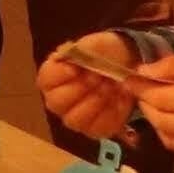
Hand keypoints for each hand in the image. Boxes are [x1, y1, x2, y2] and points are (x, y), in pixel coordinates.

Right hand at [36, 31, 139, 145]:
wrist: (128, 64)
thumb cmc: (103, 54)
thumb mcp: (93, 44)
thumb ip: (79, 49)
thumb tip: (65, 54)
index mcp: (53, 77)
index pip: (45, 80)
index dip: (59, 75)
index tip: (75, 69)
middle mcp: (59, 101)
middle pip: (57, 103)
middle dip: (80, 88)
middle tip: (98, 77)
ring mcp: (76, 117)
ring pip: (75, 119)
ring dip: (96, 101)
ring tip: (111, 86)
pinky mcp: (96, 128)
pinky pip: (98, 127)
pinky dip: (112, 111)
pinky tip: (121, 98)